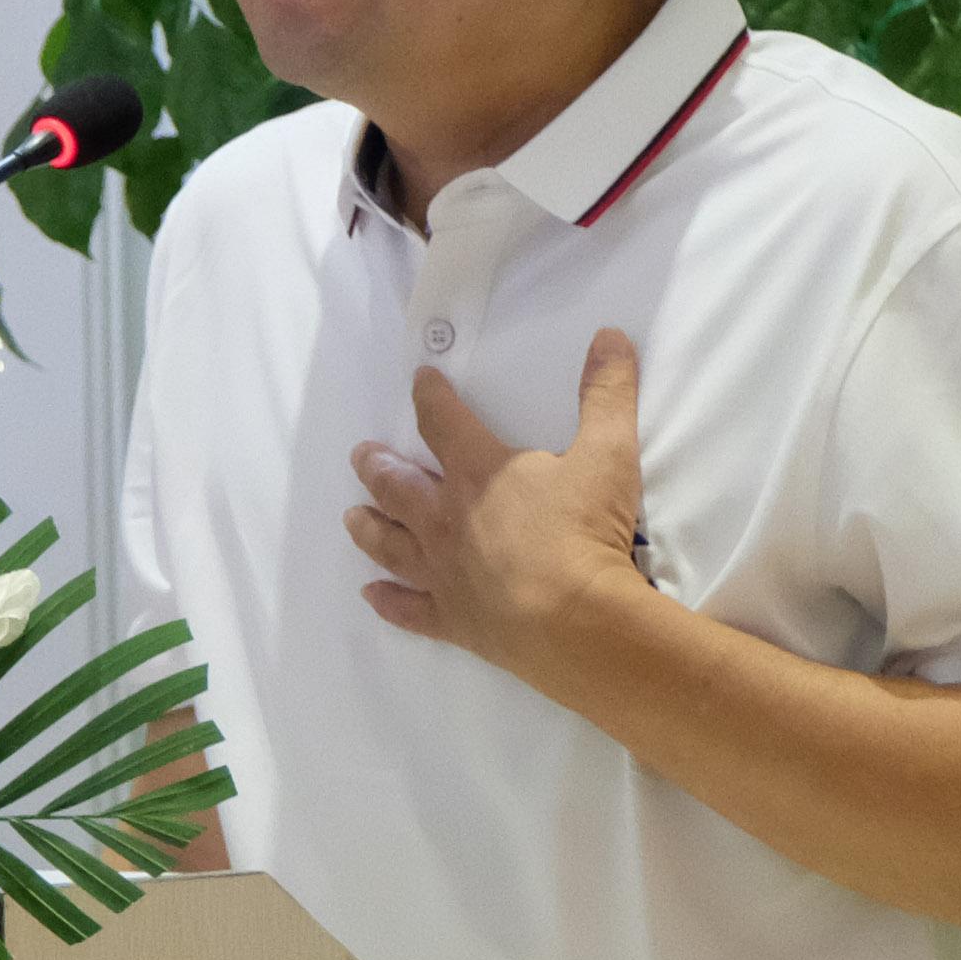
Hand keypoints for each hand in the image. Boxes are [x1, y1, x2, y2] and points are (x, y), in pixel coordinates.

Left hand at [347, 332, 654, 674]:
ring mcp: (444, 573)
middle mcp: (447, 519)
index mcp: (479, 473)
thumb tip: (609, 336)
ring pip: (391, 545)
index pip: (443, 423)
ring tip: (350, 516)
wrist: (579, 623)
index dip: (430, 397)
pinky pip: (410, 610)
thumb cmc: (586, 533)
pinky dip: (389, 602)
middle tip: (361, 456)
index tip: (419, 380)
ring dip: (369, 528)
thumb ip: (606, 394)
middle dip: (378, 467)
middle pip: (399, 486)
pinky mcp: (453, 620)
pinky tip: (371, 595)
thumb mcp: (608, 454)